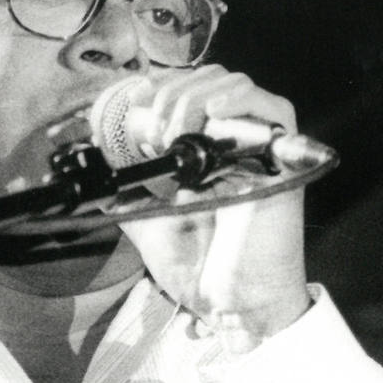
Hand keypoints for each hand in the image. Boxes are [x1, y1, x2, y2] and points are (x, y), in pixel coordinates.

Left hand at [118, 65, 310, 345]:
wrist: (232, 303)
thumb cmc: (200, 267)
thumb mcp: (148, 217)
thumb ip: (128, 187)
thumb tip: (95, 157)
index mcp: (209, 150)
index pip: (191, 88)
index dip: (162, 83)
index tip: (135, 97)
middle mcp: (239, 143)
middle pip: (211, 79)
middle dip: (173, 93)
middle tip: (155, 133)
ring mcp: (264, 150)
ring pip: (236, 85)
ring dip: (195, 98)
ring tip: (175, 134)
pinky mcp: (287, 162)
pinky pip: (274, 108)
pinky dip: (237, 99)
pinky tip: (210, 114)